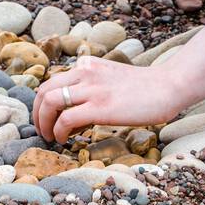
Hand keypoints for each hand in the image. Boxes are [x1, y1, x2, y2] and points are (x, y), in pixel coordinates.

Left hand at [32, 55, 185, 144]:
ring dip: (43, 123)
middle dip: (37, 113)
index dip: (44, 102)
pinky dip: (58, 131)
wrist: (168, 86)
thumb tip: (77, 110)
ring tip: (49, 137)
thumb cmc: (145, 87)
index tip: (49, 118)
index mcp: (88, 64)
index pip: (53, 80)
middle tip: (42, 130)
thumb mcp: (112, 76)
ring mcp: (91, 88)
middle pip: (44, 90)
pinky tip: (64, 140)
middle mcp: (85, 72)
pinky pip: (66, 119)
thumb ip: (94, 84)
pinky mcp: (100, 106)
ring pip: (49, 101)